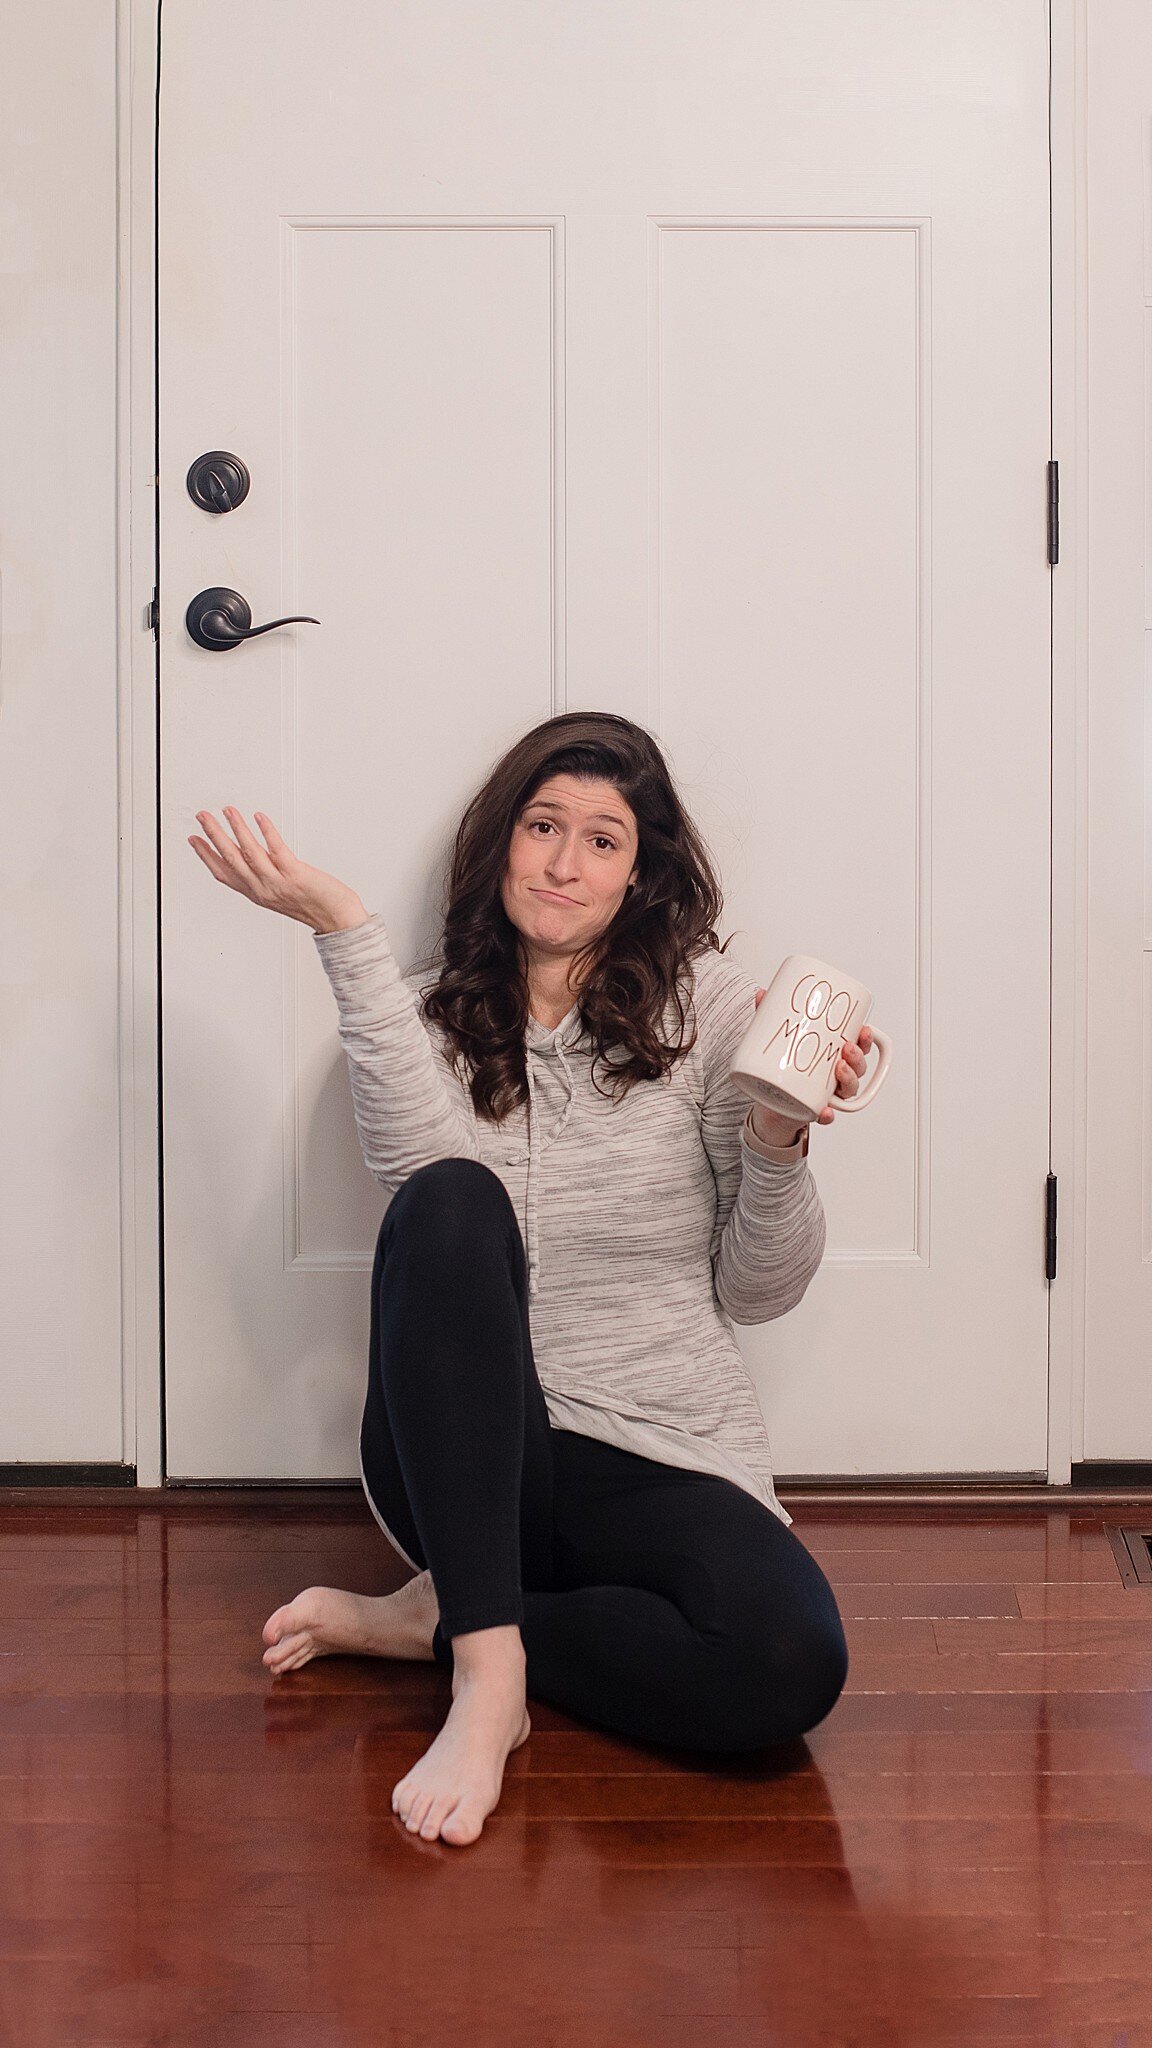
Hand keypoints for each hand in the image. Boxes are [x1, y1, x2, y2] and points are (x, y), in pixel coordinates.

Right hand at [188, 807, 366, 932]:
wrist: (336, 917)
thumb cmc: (314, 904)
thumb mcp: (280, 891)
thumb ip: (265, 872)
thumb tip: (254, 850)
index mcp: (256, 893)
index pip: (223, 873)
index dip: (206, 856)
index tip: (194, 839)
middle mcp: (263, 889)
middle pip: (231, 859)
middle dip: (214, 836)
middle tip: (203, 817)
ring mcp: (278, 882)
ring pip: (249, 852)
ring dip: (236, 829)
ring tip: (227, 811)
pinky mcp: (295, 874)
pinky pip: (276, 849)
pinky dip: (266, 831)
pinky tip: (259, 817)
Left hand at [750, 988, 873, 1134]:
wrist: (770, 1102)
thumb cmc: (784, 1067)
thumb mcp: (780, 1040)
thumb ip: (771, 1015)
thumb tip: (763, 994)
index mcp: (835, 1056)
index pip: (858, 1047)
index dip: (866, 1040)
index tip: (864, 1029)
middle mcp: (837, 1077)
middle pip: (859, 1068)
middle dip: (858, 1057)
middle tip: (847, 1048)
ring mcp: (829, 1094)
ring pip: (850, 1089)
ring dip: (850, 1079)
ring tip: (840, 1069)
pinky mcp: (815, 1110)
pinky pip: (827, 1116)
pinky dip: (828, 1115)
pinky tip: (825, 1111)